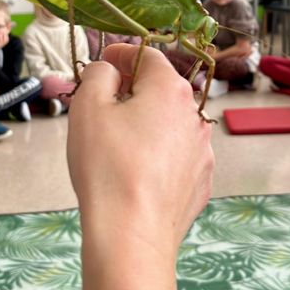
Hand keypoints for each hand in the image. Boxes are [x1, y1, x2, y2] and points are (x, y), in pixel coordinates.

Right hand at [67, 43, 213, 265]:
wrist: (132, 235)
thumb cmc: (108, 169)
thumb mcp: (88, 108)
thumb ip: (98, 75)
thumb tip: (109, 71)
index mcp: (170, 89)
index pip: (147, 56)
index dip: (122, 55)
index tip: (105, 61)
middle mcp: (194, 116)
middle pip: (160, 91)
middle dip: (132, 93)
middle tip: (101, 106)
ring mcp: (201, 152)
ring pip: (169, 126)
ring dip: (145, 126)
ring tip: (114, 146)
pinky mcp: (199, 182)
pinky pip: (175, 157)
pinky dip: (156, 156)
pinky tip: (133, 173)